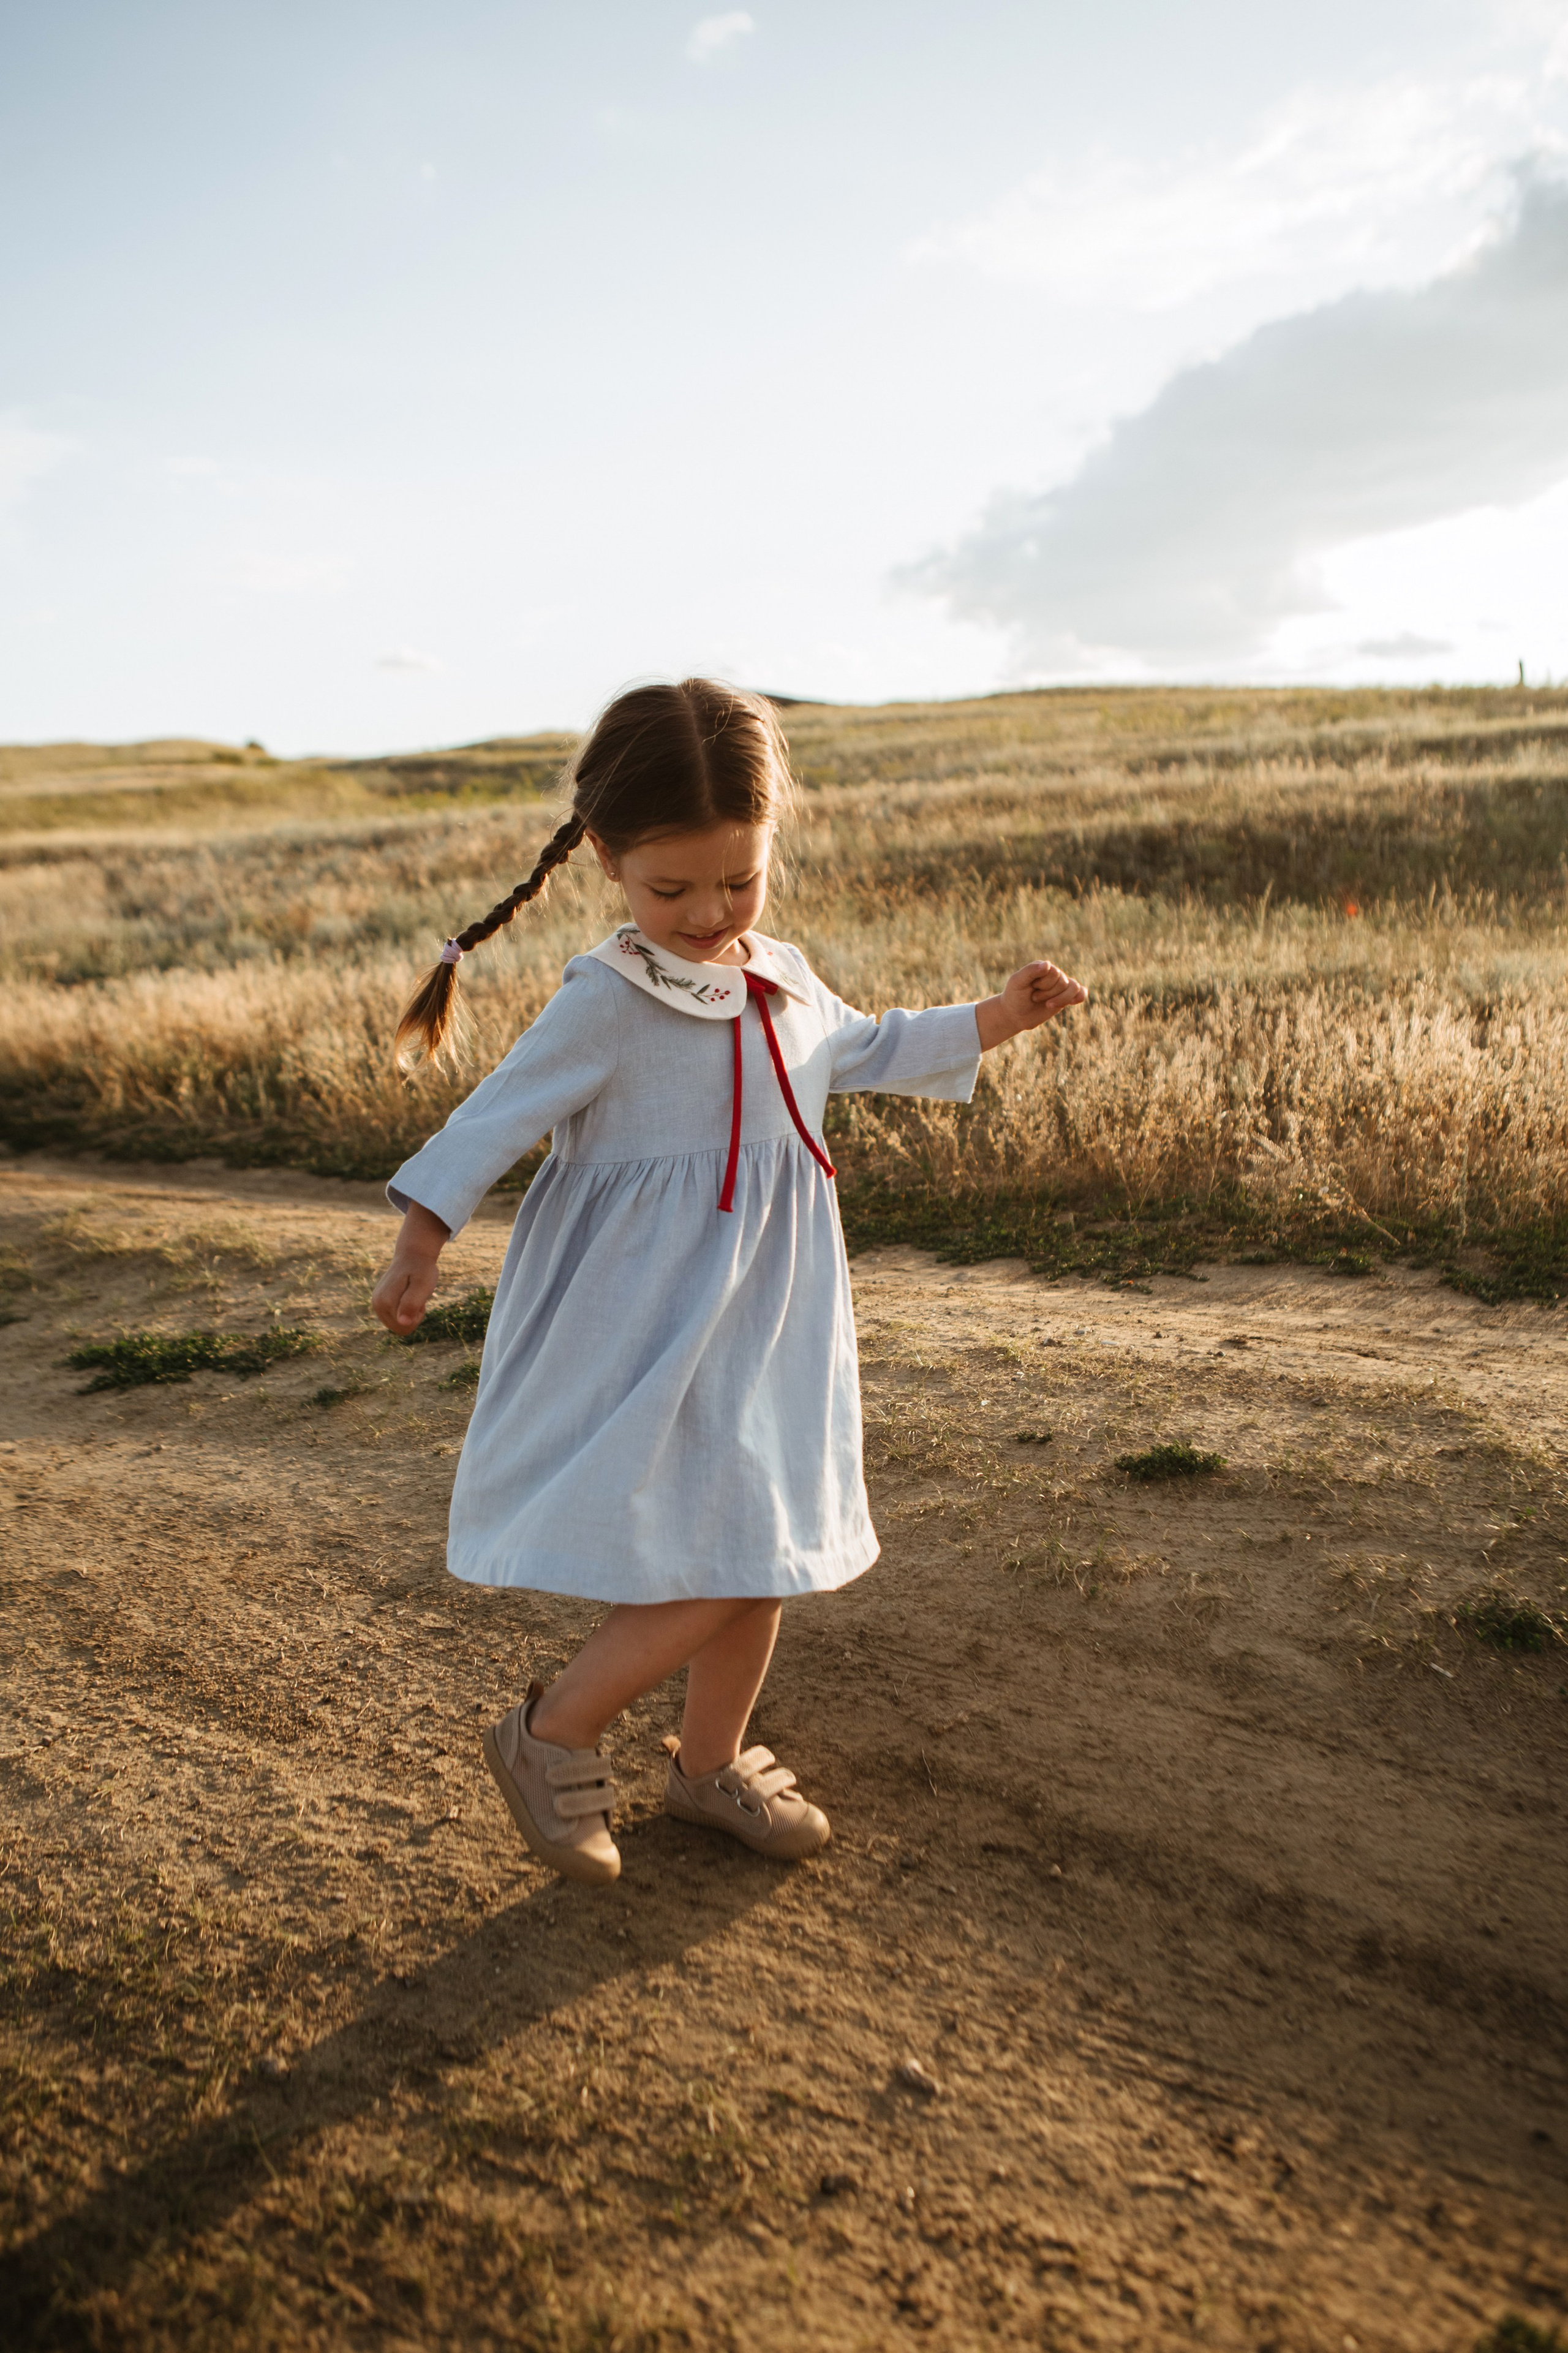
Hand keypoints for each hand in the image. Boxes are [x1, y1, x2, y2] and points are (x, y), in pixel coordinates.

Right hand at [371, 1203, 449, 1333]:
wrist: (412, 1255)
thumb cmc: (420, 1270)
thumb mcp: (422, 1286)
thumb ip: (412, 1304)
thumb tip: (402, 1323)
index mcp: (385, 1302)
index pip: (405, 1328)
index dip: (418, 1315)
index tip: (419, 1297)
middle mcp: (376, 1304)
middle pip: (401, 1328)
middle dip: (414, 1316)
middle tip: (417, 1295)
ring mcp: (376, 1304)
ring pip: (399, 1325)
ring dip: (410, 1313)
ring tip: (412, 1294)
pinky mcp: (379, 1303)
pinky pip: (396, 1319)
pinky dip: (405, 1309)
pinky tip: (407, 1295)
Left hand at [975, 960, 1088, 1051]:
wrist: (1015, 1015)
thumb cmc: (1014, 996)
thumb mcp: (1017, 982)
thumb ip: (1031, 971)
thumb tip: (1048, 964)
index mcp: (1042, 966)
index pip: (1054, 973)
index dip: (1043, 984)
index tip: (1031, 989)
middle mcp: (1053, 974)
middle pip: (1063, 982)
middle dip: (1048, 994)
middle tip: (1034, 998)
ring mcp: (1060, 986)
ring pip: (1074, 987)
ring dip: (1061, 999)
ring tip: (1047, 1005)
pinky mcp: (1065, 997)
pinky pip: (1081, 993)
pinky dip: (1080, 997)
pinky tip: (1072, 1003)